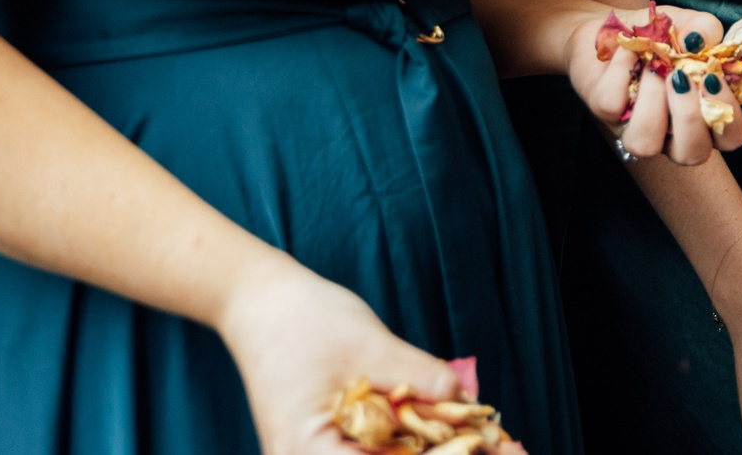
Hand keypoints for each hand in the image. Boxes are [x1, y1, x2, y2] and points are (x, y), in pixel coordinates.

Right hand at [219, 254, 459, 453]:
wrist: (258, 301)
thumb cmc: (305, 319)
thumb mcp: (371, 345)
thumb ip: (418, 377)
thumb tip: (469, 402)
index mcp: (306, 451)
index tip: (473, 448)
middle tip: (482, 442)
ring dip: (413, 449)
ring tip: (463, 433)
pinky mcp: (317, 444)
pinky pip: (363, 451)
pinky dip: (396, 442)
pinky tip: (431, 424)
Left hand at [567, 2, 741, 166]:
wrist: (612, 26)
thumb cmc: (660, 34)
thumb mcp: (688, 24)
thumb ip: (704, 29)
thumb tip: (698, 39)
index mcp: (703, 114)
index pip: (730, 137)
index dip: (729, 117)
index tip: (713, 78)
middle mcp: (671, 132)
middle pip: (691, 154)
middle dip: (689, 116)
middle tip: (680, 77)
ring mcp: (635, 127)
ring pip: (645, 143)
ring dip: (653, 100)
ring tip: (653, 66)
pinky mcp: (604, 113)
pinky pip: (612, 105)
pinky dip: (622, 70)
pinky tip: (629, 49)